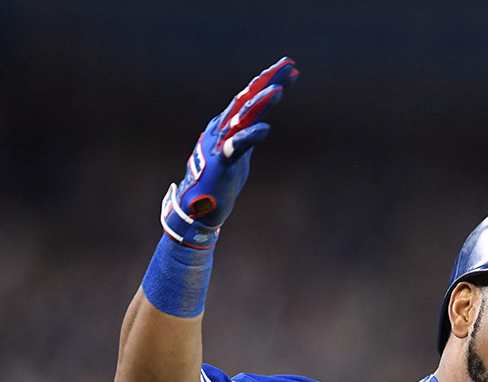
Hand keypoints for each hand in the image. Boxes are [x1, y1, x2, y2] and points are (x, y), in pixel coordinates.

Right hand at [161, 57, 297, 247]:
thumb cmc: (218, 182)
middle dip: (268, 80)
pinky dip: (250, 136)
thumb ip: (245, 137)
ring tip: (278, 90)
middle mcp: (221, 129)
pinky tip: (265, 129)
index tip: (290, 69)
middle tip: (289, 65)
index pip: (250, 97)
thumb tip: (258, 125)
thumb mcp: (236, 154)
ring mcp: (219, 144)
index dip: (269, 81)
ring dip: (260, 103)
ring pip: (242, 117)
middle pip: (248, 98)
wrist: (197, 210)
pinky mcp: (221, 163)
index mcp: (226, 125)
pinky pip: (236, 147)